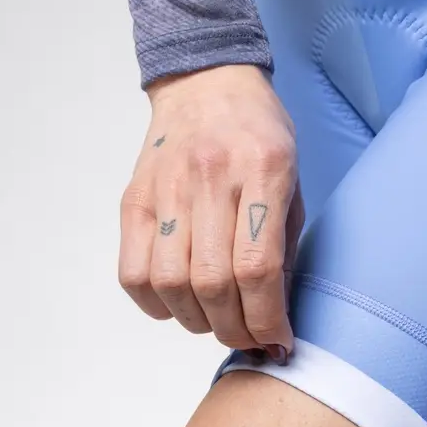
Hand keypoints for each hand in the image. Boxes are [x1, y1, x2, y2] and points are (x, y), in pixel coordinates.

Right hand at [118, 65, 303, 360]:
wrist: (207, 84)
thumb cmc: (260, 138)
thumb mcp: (293, 185)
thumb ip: (284, 248)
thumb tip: (275, 318)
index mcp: (264, 170)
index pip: (257, 268)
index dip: (267, 319)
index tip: (278, 342)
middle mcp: (210, 177)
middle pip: (213, 283)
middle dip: (235, 329)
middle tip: (249, 338)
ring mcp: (165, 187)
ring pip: (171, 283)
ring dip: (198, 322)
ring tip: (217, 322)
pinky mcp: (133, 199)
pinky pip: (133, 273)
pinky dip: (157, 304)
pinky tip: (181, 303)